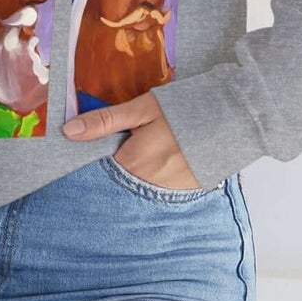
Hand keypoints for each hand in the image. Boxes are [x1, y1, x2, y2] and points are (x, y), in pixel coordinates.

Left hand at [62, 90, 200, 189]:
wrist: (234, 118)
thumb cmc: (184, 109)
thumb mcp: (141, 109)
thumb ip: (105, 122)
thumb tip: (67, 131)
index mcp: (133, 163)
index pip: (100, 170)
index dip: (96, 158)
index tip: (92, 148)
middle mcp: (148, 184)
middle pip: (121, 179)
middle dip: (118, 166)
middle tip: (130, 144)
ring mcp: (170, 191)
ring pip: (142, 185)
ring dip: (139, 173)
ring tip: (152, 150)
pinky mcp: (189, 191)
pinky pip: (163, 189)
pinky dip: (159, 177)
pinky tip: (168, 159)